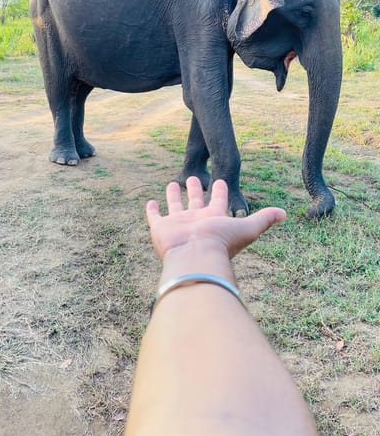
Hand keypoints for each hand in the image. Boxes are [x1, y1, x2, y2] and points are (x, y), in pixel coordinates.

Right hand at [146, 176, 285, 259]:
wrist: (195, 257)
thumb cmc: (221, 243)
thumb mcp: (247, 228)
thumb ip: (263, 219)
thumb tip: (285, 213)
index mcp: (215, 220)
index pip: (219, 203)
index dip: (221, 192)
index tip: (222, 180)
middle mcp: (196, 222)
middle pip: (197, 203)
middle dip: (198, 190)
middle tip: (197, 178)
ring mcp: (178, 225)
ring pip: (176, 206)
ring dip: (175, 196)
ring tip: (174, 183)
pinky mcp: (161, 228)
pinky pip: (155, 217)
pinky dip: (152, 211)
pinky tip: (151, 202)